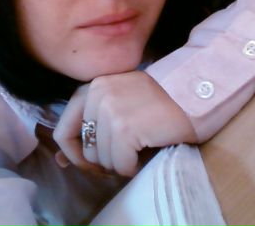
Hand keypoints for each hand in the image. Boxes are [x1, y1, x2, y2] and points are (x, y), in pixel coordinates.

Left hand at [53, 71, 196, 176]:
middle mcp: (97, 95)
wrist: (191, 95)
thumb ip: (89, 125)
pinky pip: (120, 165)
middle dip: (105, 160)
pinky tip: (146, 153)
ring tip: (140, 147)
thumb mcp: (117, 104)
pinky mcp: (125, 128)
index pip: (64, 129)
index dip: (76, 152)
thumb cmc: (156, 102)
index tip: (93, 161)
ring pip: (102, 160)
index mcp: (92, 88)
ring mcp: (110, 111)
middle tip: (126, 154)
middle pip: (86, 150)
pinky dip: (133, 167)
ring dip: (121, 163)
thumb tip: (62, 160)